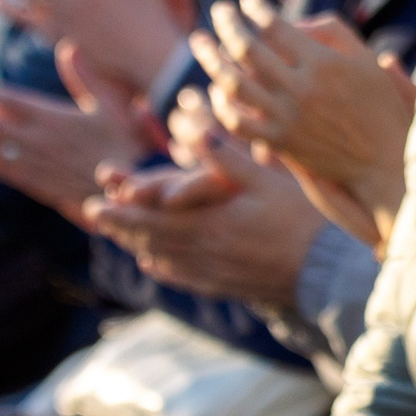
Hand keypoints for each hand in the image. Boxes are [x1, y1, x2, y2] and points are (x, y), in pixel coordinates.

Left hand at [0, 42, 144, 218]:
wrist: (133, 191)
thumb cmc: (129, 145)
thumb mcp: (114, 106)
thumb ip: (88, 78)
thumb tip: (69, 47)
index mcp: (54, 118)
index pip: (6, 102)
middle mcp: (38, 141)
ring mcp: (35, 164)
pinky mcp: (38, 184)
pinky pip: (1, 170)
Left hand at [77, 95, 326, 305]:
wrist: (324, 270)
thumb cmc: (300, 220)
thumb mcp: (267, 181)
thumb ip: (229, 160)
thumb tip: (198, 131)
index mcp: (208, 224)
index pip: (151, 217)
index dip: (120, 211)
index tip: (93, 201)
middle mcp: (203, 251)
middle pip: (150, 239)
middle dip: (119, 226)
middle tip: (91, 216)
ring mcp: (213, 272)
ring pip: (164, 259)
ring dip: (136, 246)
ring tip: (116, 237)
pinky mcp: (227, 283)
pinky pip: (186, 278)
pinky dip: (164, 269)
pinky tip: (154, 265)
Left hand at [192, 0, 412, 215]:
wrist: (384, 161)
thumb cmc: (379, 104)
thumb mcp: (366, 58)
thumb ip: (331, 30)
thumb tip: (292, 22)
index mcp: (323, 63)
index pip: (275, 26)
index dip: (256, 8)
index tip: (248, 0)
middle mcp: (301, 89)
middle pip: (247, 49)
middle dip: (227, 24)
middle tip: (219, 11)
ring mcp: (287, 119)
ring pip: (234, 84)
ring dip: (211, 59)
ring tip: (201, 42)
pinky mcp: (280, 143)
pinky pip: (238, 122)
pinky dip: (222, 104)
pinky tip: (217, 88)